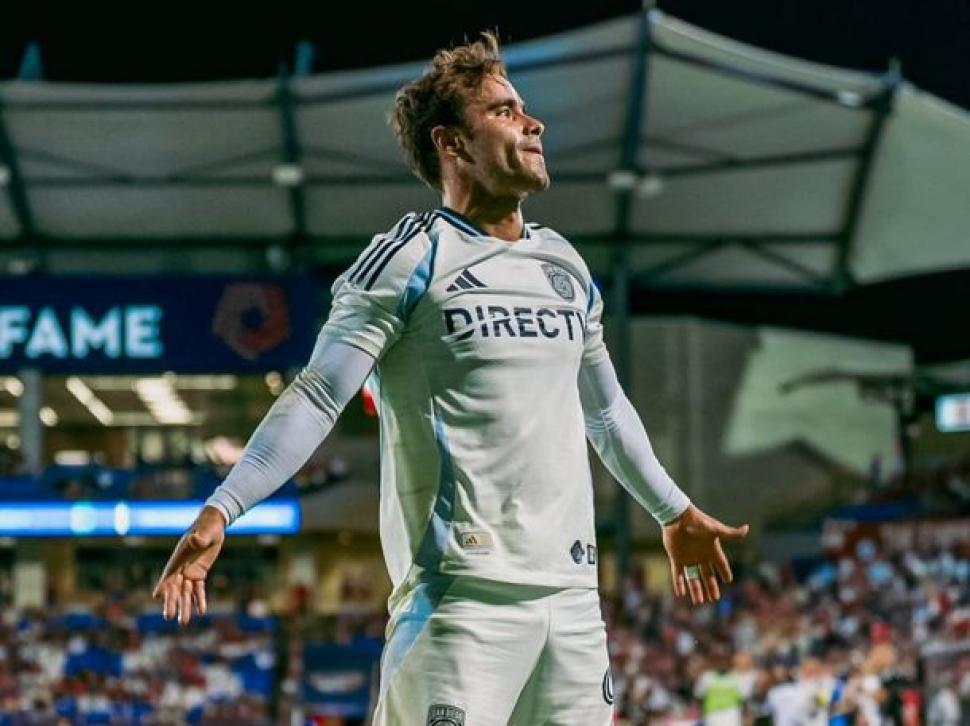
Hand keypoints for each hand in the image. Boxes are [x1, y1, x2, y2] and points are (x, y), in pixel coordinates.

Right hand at [152, 506, 225, 624]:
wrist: (213, 526)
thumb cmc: (207, 526)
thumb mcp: (205, 531)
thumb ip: (199, 537)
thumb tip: (196, 539)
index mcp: (178, 559)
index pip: (168, 576)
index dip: (163, 586)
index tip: (158, 598)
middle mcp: (181, 568)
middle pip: (175, 589)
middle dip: (172, 602)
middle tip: (169, 617)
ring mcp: (190, 572)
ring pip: (186, 592)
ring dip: (185, 606)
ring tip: (183, 622)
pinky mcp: (200, 574)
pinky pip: (199, 589)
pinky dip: (200, 599)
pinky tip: (201, 611)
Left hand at [661, 504, 748, 605]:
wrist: (678, 516)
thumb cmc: (698, 522)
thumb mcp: (716, 529)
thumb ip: (731, 533)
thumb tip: (747, 529)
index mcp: (712, 549)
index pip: (721, 564)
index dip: (725, 572)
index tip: (729, 580)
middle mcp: (701, 555)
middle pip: (708, 575)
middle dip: (711, 587)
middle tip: (715, 599)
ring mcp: (688, 557)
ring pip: (693, 578)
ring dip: (696, 590)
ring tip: (699, 602)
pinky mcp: (676, 557)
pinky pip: (677, 574)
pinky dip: (679, 583)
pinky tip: (681, 594)